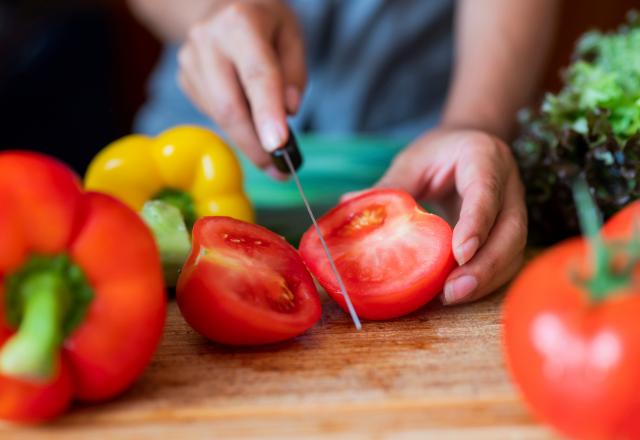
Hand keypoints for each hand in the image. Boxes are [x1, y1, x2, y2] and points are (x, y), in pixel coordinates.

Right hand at [177, 0, 304, 176]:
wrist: (221, 5)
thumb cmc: (264, 23)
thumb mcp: (292, 35)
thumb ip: (296, 74)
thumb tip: (289, 112)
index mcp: (240, 22)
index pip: (256, 75)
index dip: (267, 114)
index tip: (279, 146)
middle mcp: (208, 40)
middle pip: (229, 106)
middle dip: (255, 144)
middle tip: (279, 170)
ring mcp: (190, 60)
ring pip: (219, 116)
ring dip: (247, 140)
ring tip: (270, 150)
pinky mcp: (184, 78)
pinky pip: (212, 113)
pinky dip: (234, 125)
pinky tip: (246, 114)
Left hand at [358, 128, 527, 304]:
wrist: (469, 146)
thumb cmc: (439, 152)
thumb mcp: (413, 160)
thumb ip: (391, 184)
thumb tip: (350, 203)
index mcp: (484, 157)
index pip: (486, 192)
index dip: (476, 224)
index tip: (459, 253)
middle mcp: (508, 185)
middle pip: (511, 230)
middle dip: (485, 265)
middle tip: (453, 290)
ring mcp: (515, 209)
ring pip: (513, 250)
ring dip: (486, 279)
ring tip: (452, 297)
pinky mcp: (510, 231)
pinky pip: (506, 260)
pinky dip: (485, 280)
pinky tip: (458, 292)